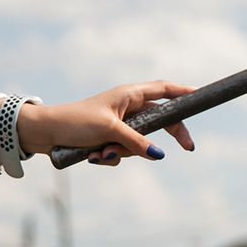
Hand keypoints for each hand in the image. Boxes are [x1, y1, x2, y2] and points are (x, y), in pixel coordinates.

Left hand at [0, 81, 194, 165]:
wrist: (44, 134)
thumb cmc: (75, 122)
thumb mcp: (109, 131)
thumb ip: (137, 142)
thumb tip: (159, 155)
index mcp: (129, 94)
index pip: (165, 90)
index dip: (185, 93)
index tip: (203, 96)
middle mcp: (127, 107)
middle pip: (160, 121)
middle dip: (165, 137)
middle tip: (187, 149)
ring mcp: (119, 124)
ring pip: (140, 143)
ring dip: (123, 152)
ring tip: (101, 152)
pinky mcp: (109, 139)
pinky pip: (123, 152)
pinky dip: (111, 157)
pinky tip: (94, 156)